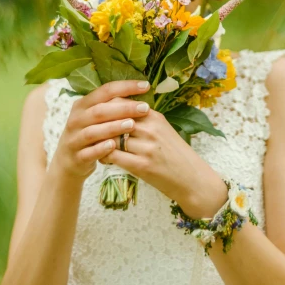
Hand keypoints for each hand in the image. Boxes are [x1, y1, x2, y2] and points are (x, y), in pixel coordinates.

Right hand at [54, 79, 151, 180]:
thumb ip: (113, 106)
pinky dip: (101, 149)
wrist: (69, 162)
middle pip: (100, 110)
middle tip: (145, 108)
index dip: (126, 87)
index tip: (145, 85)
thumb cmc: (90, 135)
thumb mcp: (96, 118)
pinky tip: (114, 146)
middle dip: (124, 108)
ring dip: (113, 127)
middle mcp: (76, 119)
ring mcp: (75, 138)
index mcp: (83, 105)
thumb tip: (141, 94)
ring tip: (132, 125)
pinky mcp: (77, 157)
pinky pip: (89, 152)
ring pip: (93, 131)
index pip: (105, 90)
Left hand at [101, 107, 224, 207]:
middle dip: (101, 125)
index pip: (122, 104)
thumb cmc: (176, 156)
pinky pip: (114, 156)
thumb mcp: (164, 131)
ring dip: (101, 142)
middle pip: (114, 119)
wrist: (193, 180)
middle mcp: (151, 129)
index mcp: (155, 117)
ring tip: (97, 146)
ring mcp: (147, 147)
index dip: (106, 109)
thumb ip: (144, 121)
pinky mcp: (142, 165)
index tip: (97, 115)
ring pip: (112, 138)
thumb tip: (118, 113)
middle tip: (92, 131)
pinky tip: (105, 159)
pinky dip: (105, 156)